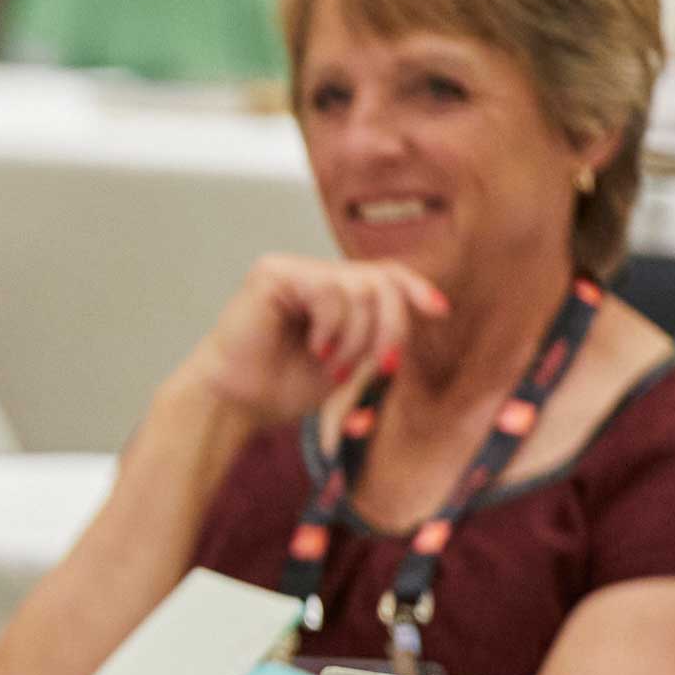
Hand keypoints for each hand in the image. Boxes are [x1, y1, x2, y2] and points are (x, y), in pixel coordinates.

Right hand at [187, 254, 450, 426]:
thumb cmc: (283, 388)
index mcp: (330, 293)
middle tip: (383, 366)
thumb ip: (379, 332)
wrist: (234, 403)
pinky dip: (333, 327)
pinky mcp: (272, 274)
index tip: (439, 312)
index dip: (415, 288)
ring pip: (359, 287)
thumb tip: (431, 304)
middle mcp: (312, 274)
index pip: (384, 275)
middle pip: (380, 279)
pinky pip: (328, 290)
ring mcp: (291, 270)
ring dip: (358, 337)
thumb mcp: (350, 360)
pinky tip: (317, 349)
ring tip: (335, 366)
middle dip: (391, 327)